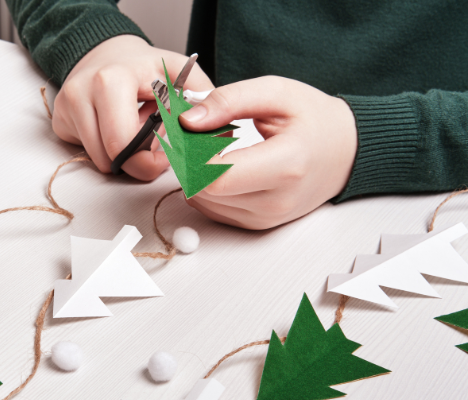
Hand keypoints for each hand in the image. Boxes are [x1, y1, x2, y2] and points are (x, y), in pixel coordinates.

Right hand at [53, 35, 213, 179]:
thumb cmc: (145, 67)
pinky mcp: (60, 121)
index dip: (153, 159)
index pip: (126, 143)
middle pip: (111, 158)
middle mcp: (82, 93)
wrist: (106, 53)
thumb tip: (214, 130)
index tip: (170, 153)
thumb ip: (201, 98)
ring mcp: (66, 108)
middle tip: (156, 150)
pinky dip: (106, 151)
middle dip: (138, 162)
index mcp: (112, 80)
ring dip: (123, 157)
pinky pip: (87, 154)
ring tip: (136, 132)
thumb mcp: (179, 73)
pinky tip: (116, 130)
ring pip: (99, 161)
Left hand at [179, 76, 357, 229]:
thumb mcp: (276, 92)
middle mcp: (276, 201)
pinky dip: (206, 187)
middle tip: (197, 133)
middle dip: (189, 160)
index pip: (216, 177)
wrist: (346, 151)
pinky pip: (212, 210)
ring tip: (214, 147)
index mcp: (286, 166)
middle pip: (205, 191)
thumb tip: (188, 120)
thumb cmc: (315, 119)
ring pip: (204, 202)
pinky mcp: (257, 224)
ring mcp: (267, 218)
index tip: (186, 130)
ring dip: (196, 174)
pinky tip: (221, 165)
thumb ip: (229, 101)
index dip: (190, 155)